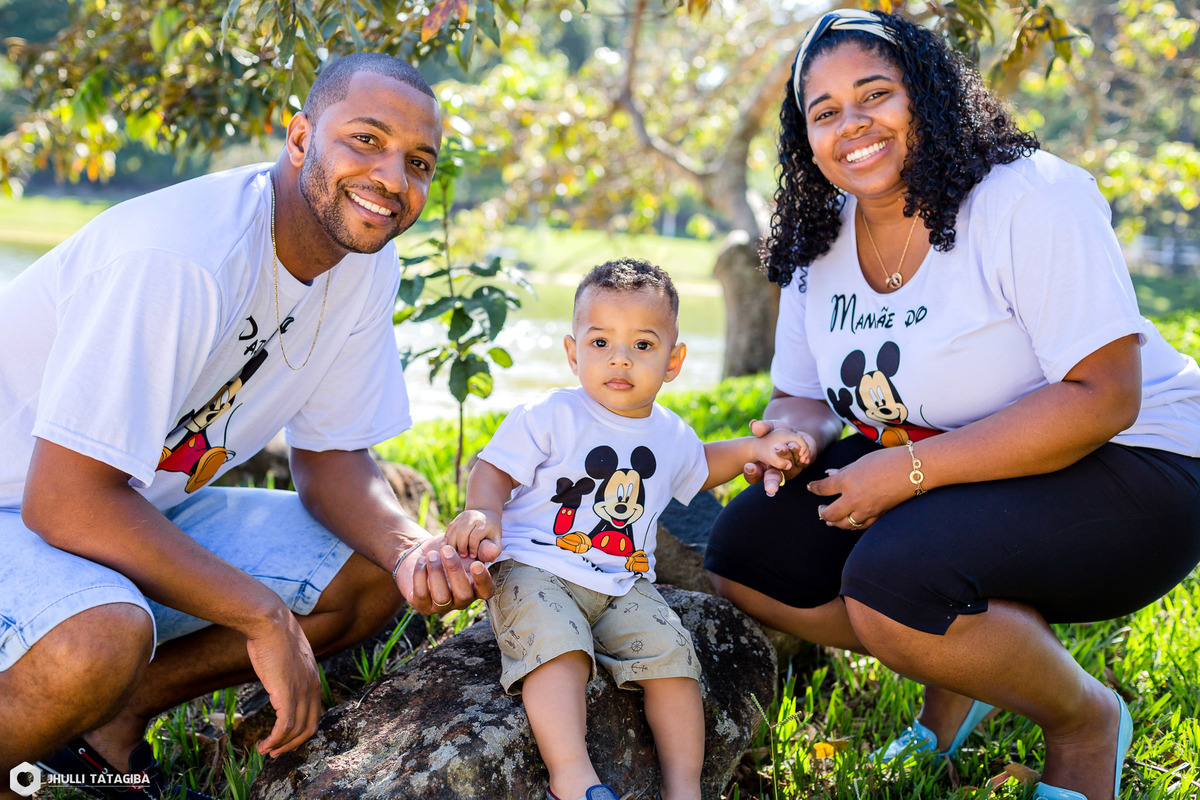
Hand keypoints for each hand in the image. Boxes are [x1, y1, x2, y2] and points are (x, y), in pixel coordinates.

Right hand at [245, 605, 320, 756]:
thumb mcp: (288, 657)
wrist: (270, 623)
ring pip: (296, 731)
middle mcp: (312, 687)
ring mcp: (302, 691)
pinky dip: (275, 740)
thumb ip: (289, 671)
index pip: (315, 714)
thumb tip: (279, 677)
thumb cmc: (274, 636)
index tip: (286, 739)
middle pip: (309, 727)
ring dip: (280, 745)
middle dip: (293, 744)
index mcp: (314, 679)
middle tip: (276, 752)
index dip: (301, 731)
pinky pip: (284, 727)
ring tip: (266, 751)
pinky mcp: (287, 693)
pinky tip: (264, 745)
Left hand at [401, 537, 498, 614]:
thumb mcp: (464, 547)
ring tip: (431, 555)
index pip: (486, 591)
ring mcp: (441, 606)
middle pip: (463, 594)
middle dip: (455, 570)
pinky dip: (420, 574)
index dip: (483, 580)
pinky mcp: (422, 605)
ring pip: (441, 597)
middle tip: (446, 549)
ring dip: (436, 572)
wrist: (422, 555)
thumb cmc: (448, 552)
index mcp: (475, 587)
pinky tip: (422, 560)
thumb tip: (492, 550)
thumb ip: (480, 547)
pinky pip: (421, 594)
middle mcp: (461, 600)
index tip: (476, 564)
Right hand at [446, 508, 501, 558]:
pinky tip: (447, 547)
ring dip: (453, 544)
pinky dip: (447, 539)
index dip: (472, 548)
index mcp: (484, 523)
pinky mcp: (457, 518)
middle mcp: (473, 517)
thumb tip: (490, 559)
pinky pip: (449, 529)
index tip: (473, 556)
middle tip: (463, 556)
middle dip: (461, 547)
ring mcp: (464, 516)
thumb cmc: (492, 532)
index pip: (474, 536)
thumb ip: (495, 549)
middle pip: (462, 533)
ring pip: (454, 531)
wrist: (486, 515)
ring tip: (456, 553)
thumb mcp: (497, 539)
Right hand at [743, 419, 816, 494]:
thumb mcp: (769, 427)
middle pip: (771, 481)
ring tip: (784, 446)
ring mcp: (788, 471)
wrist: (798, 435)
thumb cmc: (777, 432)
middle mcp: (773, 471)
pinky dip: (798, 452)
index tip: (749, 467)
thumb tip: (754, 424)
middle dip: (771, 484)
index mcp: (760, 466)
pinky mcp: (800, 465)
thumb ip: (762, 427)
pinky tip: (797, 445)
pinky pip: (799, 461)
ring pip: (787, 467)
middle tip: (770, 488)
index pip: (752, 475)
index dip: (751, 473)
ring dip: (785, 455)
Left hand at [809, 445, 913, 530]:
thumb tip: (828, 474)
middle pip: (830, 513)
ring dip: (834, 523)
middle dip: (822, 512)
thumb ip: (843, 471)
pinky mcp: (878, 515)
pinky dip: (852, 525)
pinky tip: (849, 522)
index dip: (814, 488)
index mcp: (847, 481)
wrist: (913, 470)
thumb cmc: (887, 460)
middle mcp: (854, 498)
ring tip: (829, 520)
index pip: (823, 488)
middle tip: (820, 509)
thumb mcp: (861, 462)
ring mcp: (866, 509)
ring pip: (845, 524)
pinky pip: (861, 526)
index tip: (811, 487)